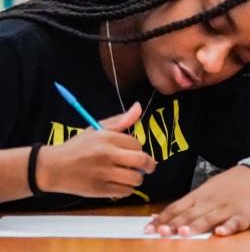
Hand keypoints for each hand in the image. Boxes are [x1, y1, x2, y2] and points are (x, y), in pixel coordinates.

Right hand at [36, 102, 155, 197]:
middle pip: (142, 161)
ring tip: (130, 175)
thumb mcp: (96, 129)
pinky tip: (119, 184)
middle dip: (149, 165)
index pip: (137, 144)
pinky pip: (125, 192)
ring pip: (136, 178)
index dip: (138, 149)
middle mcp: (106, 155)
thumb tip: (139, 107)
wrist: (52, 168)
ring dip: (137, 178)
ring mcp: (103, 173)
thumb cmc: (77, 147)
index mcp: (106, 138)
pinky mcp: (99, 190)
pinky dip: (126, 189)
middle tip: (147, 167)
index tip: (133, 152)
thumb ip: (120, 120)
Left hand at [145, 165, 249, 236]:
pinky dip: (227, 228)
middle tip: (162, 232)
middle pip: (191, 214)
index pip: (178, 206)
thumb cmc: (225, 185)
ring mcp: (227, 208)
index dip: (163, 218)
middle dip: (176, 224)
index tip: (149, 228)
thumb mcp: (204, 190)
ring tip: (184, 232)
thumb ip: (185, 204)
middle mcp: (211, 201)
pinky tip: (220, 232)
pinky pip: (235, 223)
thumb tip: (160, 216)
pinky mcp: (243, 215)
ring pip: (210, 218)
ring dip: (197, 226)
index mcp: (200, 195)